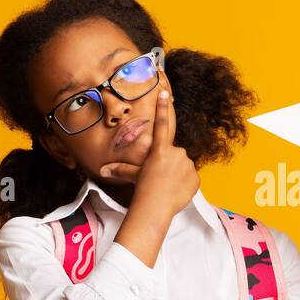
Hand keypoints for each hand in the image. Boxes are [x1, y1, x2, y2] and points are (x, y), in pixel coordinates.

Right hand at [98, 72, 198, 217]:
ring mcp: (187, 164)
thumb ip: (121, 169)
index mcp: (160, 149)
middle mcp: (176, 152)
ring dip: (176, 172)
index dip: (162, 107)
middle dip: (168, 163)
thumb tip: (104, 170)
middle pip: (173, 154)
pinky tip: (175, 190)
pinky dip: (185, 183)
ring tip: (166, 185)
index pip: (161, 123)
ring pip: (182, 165)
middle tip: (159, 177)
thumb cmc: (143, 189)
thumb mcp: (132, 176)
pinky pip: (190, 177)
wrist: (156, 206)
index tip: (165, 92)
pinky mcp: (196, 177)